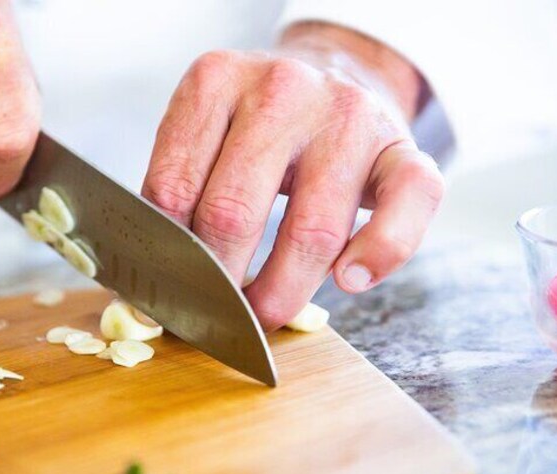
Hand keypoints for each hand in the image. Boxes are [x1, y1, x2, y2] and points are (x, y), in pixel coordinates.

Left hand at [142, 22, 443, 329]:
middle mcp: (281, 89)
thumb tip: (149, 290)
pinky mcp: (401, 146)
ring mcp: (347, 116)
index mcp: (215, 82)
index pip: (173, 189)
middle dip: (218, 284)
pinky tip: (350, 282)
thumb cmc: (255, 127)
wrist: (331, 75)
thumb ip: (178, 193)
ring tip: (263, 316)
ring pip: (312, 230)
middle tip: (213, 315)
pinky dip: (380, 253)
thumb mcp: (204, 135)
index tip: (165, 295)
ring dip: (282, 293)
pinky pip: (406, 205)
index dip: (164, 258)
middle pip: (233, 213)